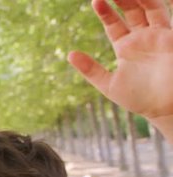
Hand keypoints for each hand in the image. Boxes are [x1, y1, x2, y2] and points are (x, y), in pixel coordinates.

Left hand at [68, 0, 172, 124]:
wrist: (165, 109)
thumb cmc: (139, 99)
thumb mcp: (109, 84)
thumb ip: (90, 70)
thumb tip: (69, 54)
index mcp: (126, 47)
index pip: (114, 23)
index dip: (105, 12)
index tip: (96, 2)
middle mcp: (143, 38)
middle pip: (131, 11)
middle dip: (121, 0)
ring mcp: (159, 36)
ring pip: (150, 8)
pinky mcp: (172, 38)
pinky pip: (166, 15)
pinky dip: (160, 3)